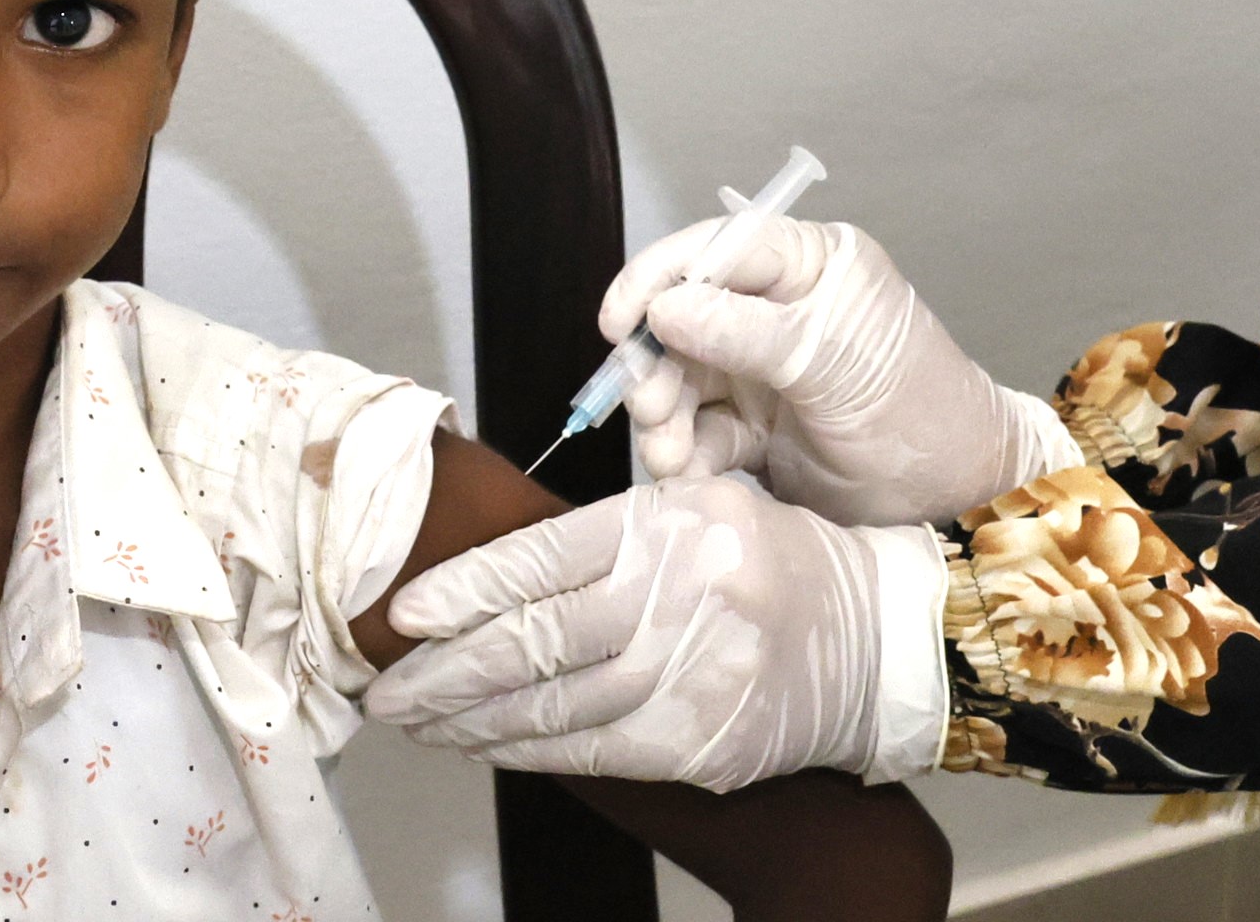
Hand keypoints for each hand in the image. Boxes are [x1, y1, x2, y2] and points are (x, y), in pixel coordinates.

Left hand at [366, 476, 928, 788]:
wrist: (873, 642)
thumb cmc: (769, 565)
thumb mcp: (699, 509)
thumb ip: (605, 538)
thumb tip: (487, 577)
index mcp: (671, 523)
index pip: (543, 558)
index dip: (463, 589)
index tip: (404, 613)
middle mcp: (683, 595)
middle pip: (538, 638)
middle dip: (447, 669)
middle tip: (387, 685)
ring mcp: (697, 674)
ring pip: (557, 702)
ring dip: (473, 719)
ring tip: (419, 719)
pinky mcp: (705, 740)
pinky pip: (594, 749)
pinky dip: (528, 749)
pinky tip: (482, 744)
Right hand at [611, 217, 1075, 524]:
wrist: (954, 495)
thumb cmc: (913, 408)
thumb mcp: (830, 360)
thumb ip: (744, 332)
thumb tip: (663, 307)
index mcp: (807, 265)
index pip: (714, 249)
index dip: (657, 278)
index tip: (619, 322)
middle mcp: (778, 308)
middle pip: (684, 318)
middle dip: (657, 364)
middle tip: (647, 406)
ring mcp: (764, 369)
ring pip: (683, 379)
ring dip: (664, 415)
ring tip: (668, 454)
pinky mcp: (756, 425)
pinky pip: (700, 429)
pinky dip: (685, 451)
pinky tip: (687, 473)